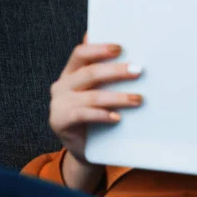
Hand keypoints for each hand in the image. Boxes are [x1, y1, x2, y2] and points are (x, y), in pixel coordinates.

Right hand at [49, 34, 142, 189]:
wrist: (86, 148)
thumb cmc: (98, 115)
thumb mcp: (102, 91)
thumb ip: (109, 75)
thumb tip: (130, 55)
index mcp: (71, 72)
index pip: (81, 53)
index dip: (99, 49)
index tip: (120, 48)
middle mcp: (62, 85)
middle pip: (89, 72)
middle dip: (116, 71)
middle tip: (138, 70)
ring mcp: (59, 103)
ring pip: (91, 96)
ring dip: (117, 97)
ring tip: (138, 99)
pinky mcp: (60, 121)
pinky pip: (83, 115)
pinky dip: (102, 115)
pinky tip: (118, 118)